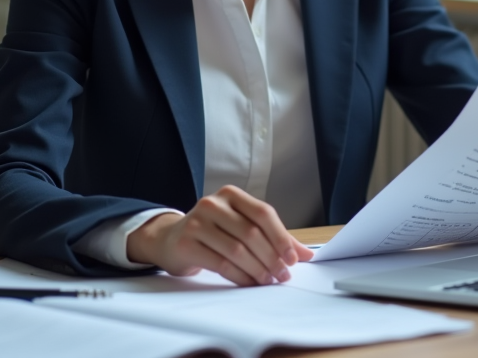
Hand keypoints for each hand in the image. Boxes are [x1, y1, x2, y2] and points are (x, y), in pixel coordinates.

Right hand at [126, 185, 314, 285]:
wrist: (171, 239)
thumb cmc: (213, 232)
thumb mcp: (241, 226)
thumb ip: (273, 237)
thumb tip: (306, 254)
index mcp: (231, 194)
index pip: (263, 213)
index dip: (281, 237)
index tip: (293, 259)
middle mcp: (213, 203)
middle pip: (251, 233)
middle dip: (271, 257)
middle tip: (283, 275)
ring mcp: (197, 222)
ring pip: (237, 250)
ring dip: (257, 269)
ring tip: (268, 281)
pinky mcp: (186, 243)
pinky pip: (220, 263)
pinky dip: (239, 276)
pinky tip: (249, 283)